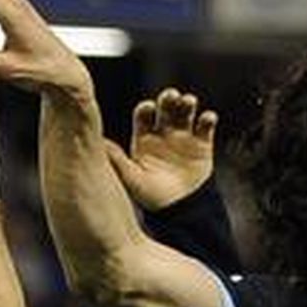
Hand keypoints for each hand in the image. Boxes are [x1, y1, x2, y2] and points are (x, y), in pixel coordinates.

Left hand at [106, 88, 217, 210]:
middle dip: (168, 99)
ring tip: (188, 101)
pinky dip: (207, 118)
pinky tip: (207, 118)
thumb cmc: (152, 197)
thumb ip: (117, 160)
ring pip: (185, 112)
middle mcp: (163, 134)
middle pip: (165, 108)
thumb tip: (98, 143)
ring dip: (187, 102)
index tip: (149, 108)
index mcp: (144, 138)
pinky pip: (205, 125)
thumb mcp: (131, 178)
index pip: (144, 114)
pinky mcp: (202, 144)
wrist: (181, 211)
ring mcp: (183, 137)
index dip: (146, 108)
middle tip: (171, 96)